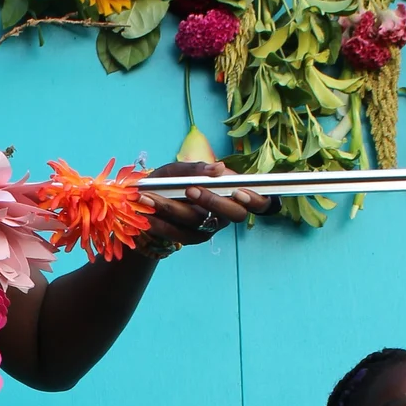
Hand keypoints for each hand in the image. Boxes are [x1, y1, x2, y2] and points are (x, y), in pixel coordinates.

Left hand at [140, 160, 277, 256]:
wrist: (150, 199)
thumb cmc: (173, 180)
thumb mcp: (181, 169)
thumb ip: (197, 168)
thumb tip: (219, 169)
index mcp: (233, 193)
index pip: (259, 201)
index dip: (255, 199)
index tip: (238, 191)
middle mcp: (226, 213)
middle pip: (234, 214)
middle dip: (213, 201)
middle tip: (190, 189)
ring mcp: (209, 228)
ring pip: (198, 222)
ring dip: (173, 208)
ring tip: (150, 196)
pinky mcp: (191, 238)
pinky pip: (177, 233)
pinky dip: (159, 222)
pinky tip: (146, 212)